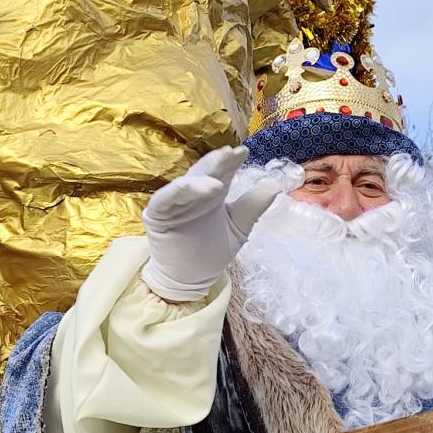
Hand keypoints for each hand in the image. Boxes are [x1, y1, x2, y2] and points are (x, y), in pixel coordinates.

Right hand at [140, 145, 280, 300]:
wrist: (189, 281)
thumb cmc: (211, 253)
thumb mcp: (239, 228)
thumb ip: (253, 207)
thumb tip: (275, 184)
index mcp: (213, 194)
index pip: (223, 172)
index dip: (231, 162)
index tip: (243, 152)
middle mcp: (194, 194)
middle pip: (205, 172)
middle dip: (218, 162)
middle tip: (230, 153)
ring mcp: (174, 202)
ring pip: (187, 183)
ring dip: (202, 177)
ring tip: (218, 179)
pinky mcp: (157, 214)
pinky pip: (165, 198)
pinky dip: (179, 191)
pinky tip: (192, 187)